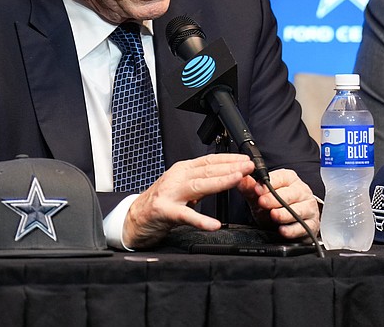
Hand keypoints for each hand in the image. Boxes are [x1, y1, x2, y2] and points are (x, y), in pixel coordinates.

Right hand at [122, 153, 253, 248]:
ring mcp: (169, 194)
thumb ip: (202, 182)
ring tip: (238, 180)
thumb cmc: (161, 203)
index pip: (210, 160)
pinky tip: (214, 224)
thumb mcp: (183, 187)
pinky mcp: (164, 212)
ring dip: (220, 182)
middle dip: (231, 167)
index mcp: (183, 170)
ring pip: (199, 186)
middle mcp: (177, 177)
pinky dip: (201, 220)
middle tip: (249, 167)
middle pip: (208, 170)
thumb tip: (228, 177)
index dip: (230, 159)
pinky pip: (186, 216)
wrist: (134, 219)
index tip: (247, 159)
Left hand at [237, 168, 320, 240]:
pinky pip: (303, 226)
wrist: (289, 223)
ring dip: (285, 213)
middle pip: (291, 193)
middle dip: (275, 198)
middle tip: (263, 202)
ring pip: (299, 209)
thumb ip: (250, 188)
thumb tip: (239, 177)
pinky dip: (292, 229)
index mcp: (289, 180)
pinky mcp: (311, 223)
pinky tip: (283, 230)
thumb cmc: (276, 206)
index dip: (269, 183)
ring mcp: (308, 207)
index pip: (281, 177)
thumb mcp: (260, 197)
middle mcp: (301, 191)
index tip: (257, 189)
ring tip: (274, 215)